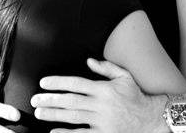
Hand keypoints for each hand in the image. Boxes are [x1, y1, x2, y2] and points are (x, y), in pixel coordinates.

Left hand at [31, 58, 164, 132]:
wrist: (150, 118)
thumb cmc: (136, 96)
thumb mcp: (124, 76)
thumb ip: (106, 67)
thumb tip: (89, 60)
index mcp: (103, 89)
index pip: (76, 83)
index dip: (58, 82)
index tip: (44, 83)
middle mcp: (101, 104)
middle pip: (70, 100)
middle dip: (50, 100)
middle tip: (35, 100)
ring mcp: (101, 120)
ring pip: (73, 117)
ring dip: (54, 115)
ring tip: (40, 113)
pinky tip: (54, 131)